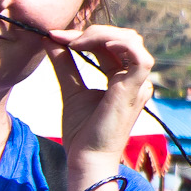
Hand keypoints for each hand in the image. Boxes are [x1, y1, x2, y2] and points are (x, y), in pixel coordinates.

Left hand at [49, 25, 153, 166]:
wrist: (86, 157)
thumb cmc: (82, 131)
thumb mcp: (71, 89)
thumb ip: (65, 64)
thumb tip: (51, 39)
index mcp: (123, 79)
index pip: (110, 45)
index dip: (84, 36)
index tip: (54, 36)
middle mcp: (135, 80)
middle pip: (123, 38)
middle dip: (92, 32)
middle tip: (61, 37)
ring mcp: (138, 84)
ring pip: (131, 41)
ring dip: (102, 34)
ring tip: (75, 42)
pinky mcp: (135, 90)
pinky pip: (140, 58)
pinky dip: (122, 44)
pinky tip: (98, 43)